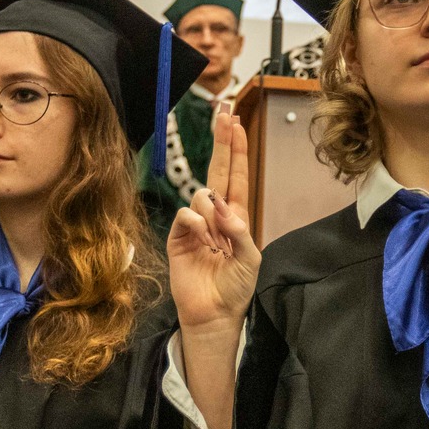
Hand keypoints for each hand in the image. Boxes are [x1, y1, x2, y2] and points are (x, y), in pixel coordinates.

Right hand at [167, 109, 260, 330]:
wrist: (214, 314)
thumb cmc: (236, 287)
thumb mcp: (250, 258)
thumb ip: (240, 229)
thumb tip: (222, 204)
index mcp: (236, 216)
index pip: (236, 175)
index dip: (236, 149)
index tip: (235, 122)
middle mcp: (215, 215)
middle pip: (218, 170)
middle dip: (222, 142)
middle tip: (224, 114)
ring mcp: (195, 224)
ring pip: (202, 194)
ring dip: (214, 213)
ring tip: (218, 243)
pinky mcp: (178, 236)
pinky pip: (186, 214)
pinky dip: (197, 223)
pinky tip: (204, 239)